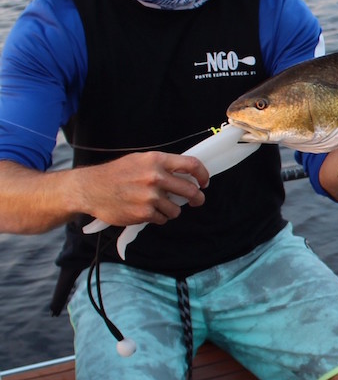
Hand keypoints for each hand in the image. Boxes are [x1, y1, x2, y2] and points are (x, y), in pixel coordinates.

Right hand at [79, 151, 208, 226]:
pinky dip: (158, 217)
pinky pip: (162, 219)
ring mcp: (150, 197)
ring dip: (172, 210)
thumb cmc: (115, 174)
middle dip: (197, 198)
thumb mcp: (139, 160)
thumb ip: (163, 166)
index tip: (205, 182)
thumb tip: (187, 175)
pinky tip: (146, 211)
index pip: (191, 165)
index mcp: (156, 160)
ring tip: (158, 205)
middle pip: (190, 190)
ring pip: (176, 209)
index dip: (203, 175)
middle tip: (196, 200)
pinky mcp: (144, 213)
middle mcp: (155, 177)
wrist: (89, 189)